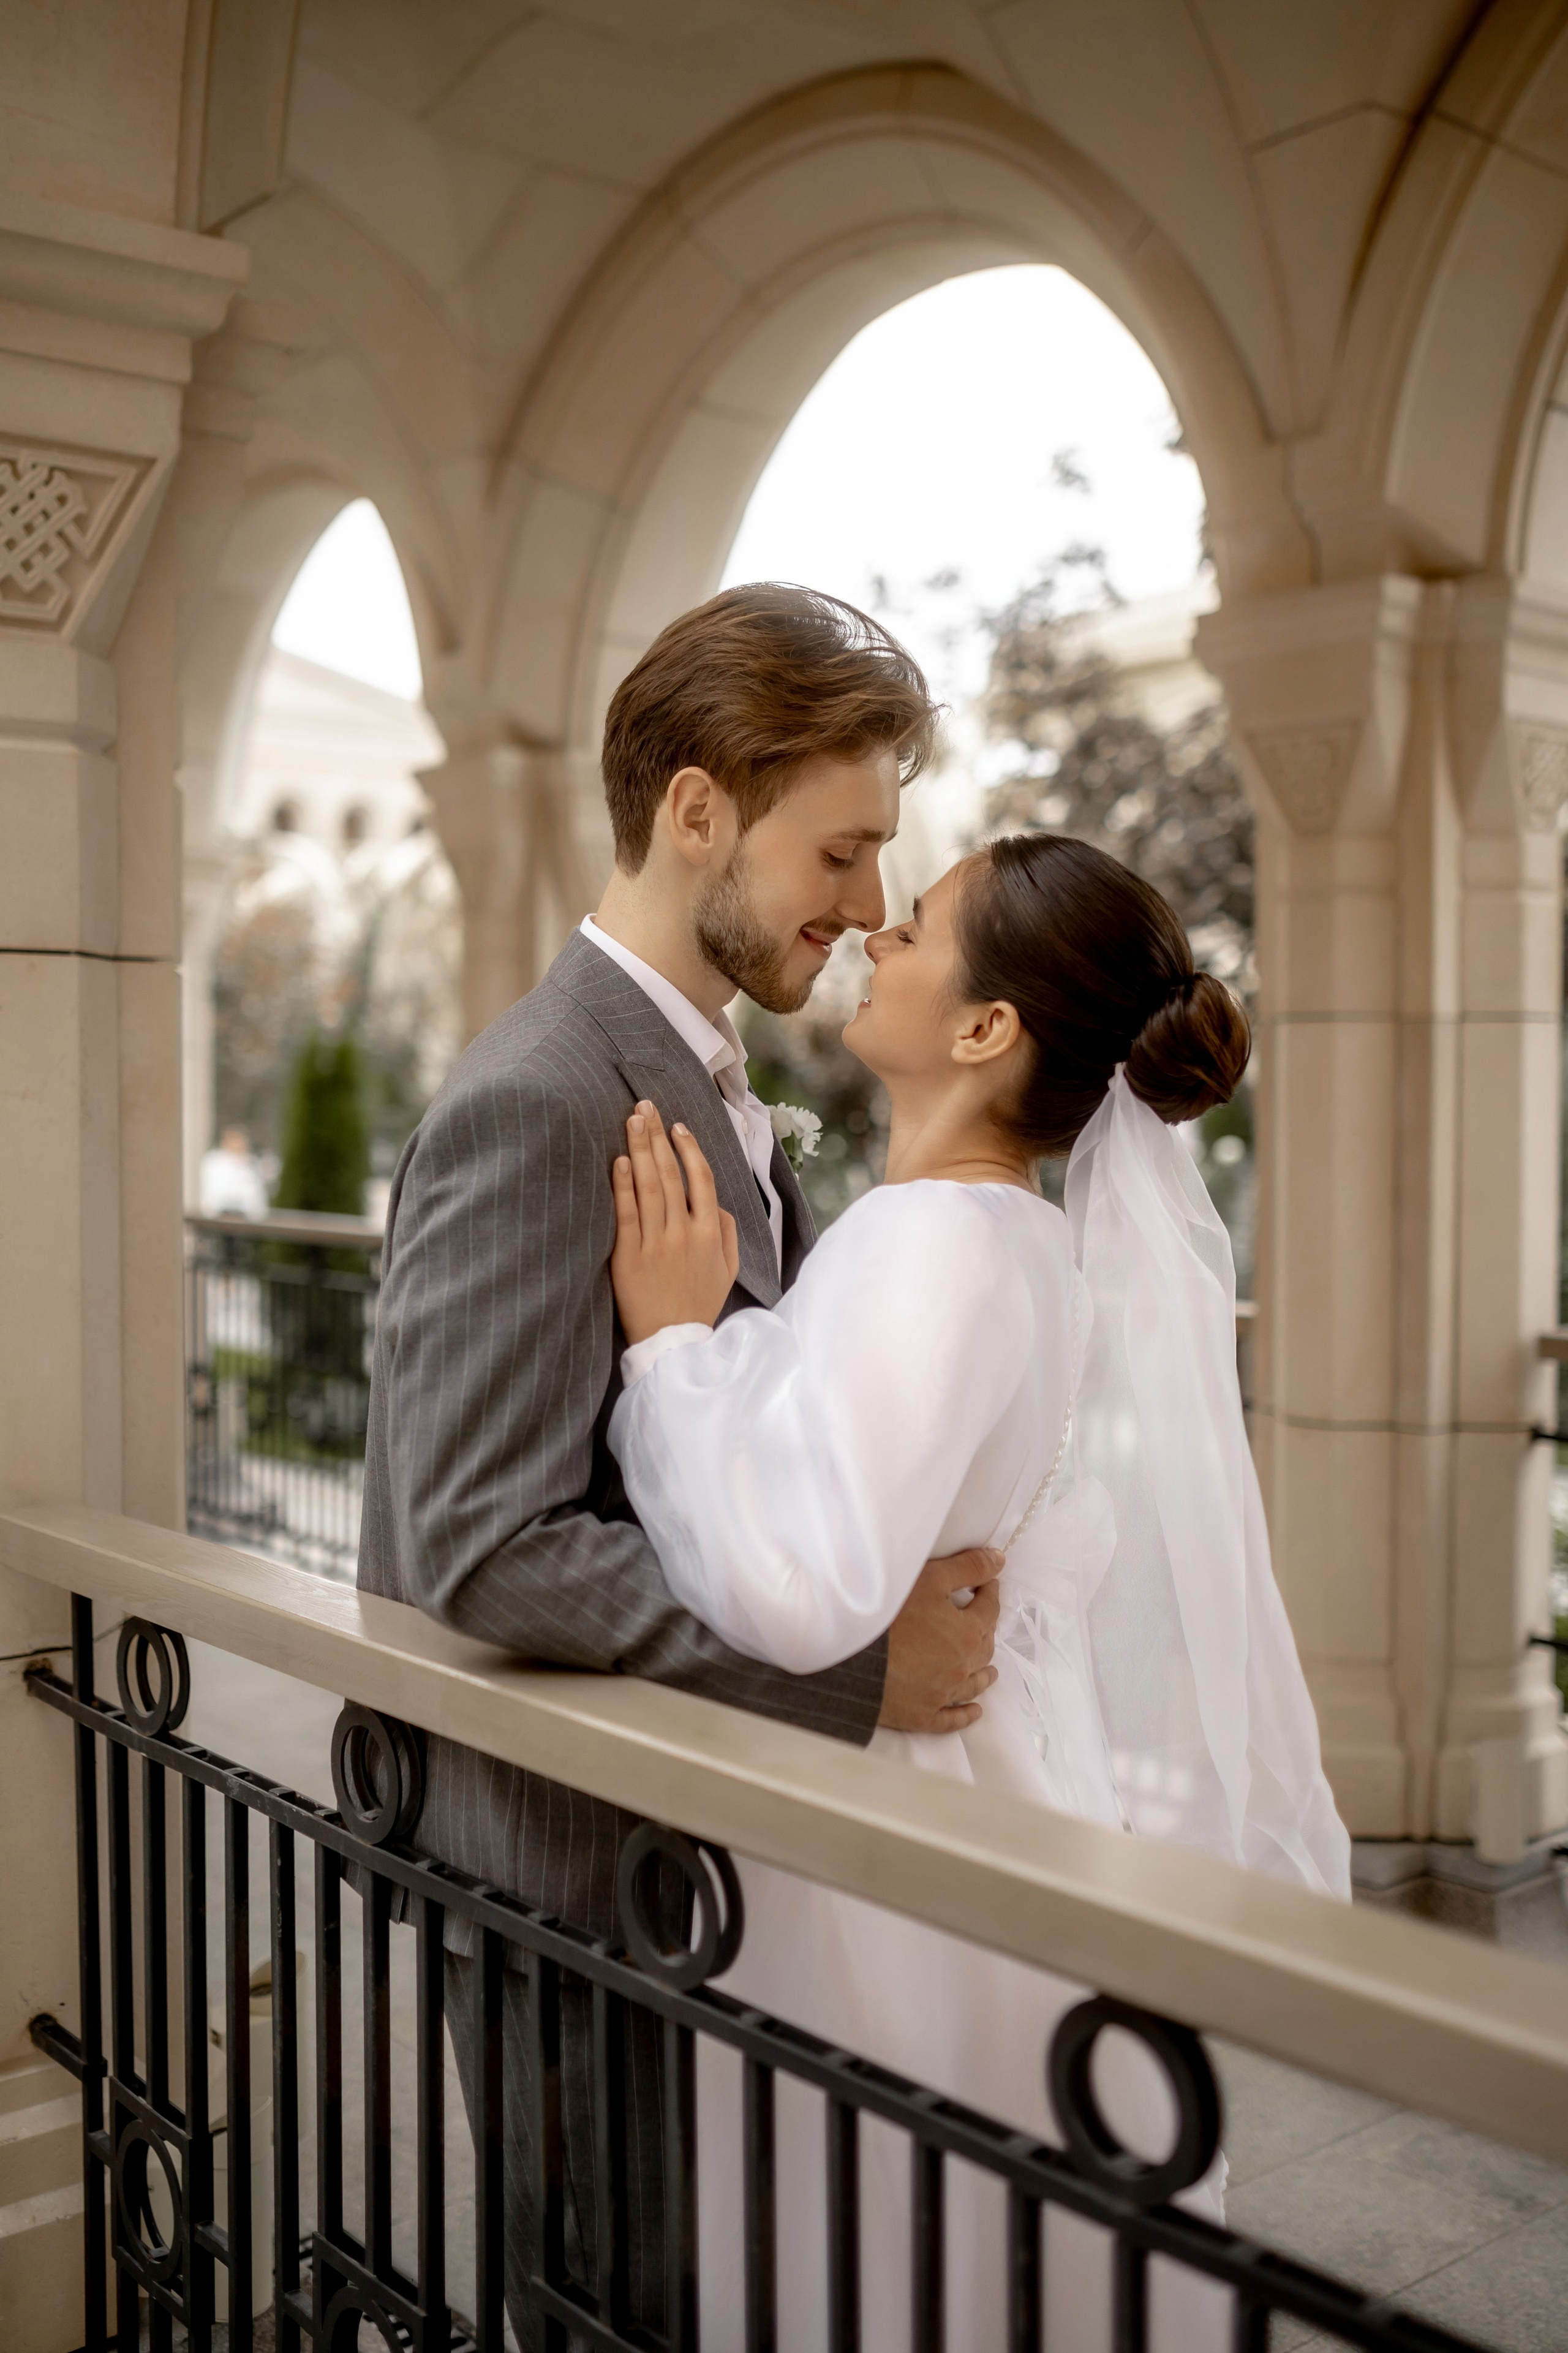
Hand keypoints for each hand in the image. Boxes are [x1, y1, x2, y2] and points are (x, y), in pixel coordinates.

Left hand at [611, 1101, 739, 1344]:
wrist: (672, 1343)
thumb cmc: (700, 1303)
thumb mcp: (729, 1269)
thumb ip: (727, 1230)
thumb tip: (716, 1201)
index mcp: (710, 1233)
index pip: (701, 1178)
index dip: (689, 1148)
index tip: (677, 1126)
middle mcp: (684, 1233)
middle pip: (670, 1174)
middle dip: (657, 1136)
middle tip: (645, 1106)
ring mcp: (655, 1244)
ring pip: (647, 1187)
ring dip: (639, 1150)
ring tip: (632, 1121)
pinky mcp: (628, 1258)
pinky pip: (625, 1215)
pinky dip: (621, 1186)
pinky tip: (618, 1161)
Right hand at [878, 1547, 1002, 1733]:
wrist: (853, 1660)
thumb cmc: (890, 1617)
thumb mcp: (931, 1579)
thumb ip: (968, 1568)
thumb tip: (999, 1560)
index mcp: (967, 1633)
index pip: (989, 1609)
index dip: (989, 1592)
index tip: (988, 1583)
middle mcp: (962, 1667)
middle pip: (984, 1647)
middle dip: (985, 1630)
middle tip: (982, 1619)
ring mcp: (943, 1694)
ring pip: (973, 1684)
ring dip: (983, 1675)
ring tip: (990, 1672)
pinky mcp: (922, 1715)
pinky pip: (951, 1719)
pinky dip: (965, 1715)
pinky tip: (974, 1711)